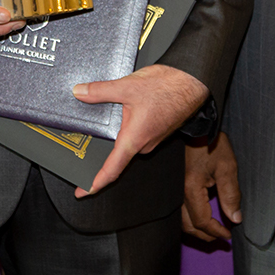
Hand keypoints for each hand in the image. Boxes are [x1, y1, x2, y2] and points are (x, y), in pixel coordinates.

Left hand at [71, 64, 208, 197]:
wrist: (194, 82)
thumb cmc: (169, 88)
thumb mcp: (127, 86)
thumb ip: (100, 91)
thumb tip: (80, 92)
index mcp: (134, 139)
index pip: (111, 170)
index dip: (94, 184)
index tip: (82, 192)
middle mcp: (144, 144)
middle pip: (116, 156)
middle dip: (100, 151)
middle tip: (83, 147)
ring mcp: (152, 139)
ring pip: (127, 143)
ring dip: (115, 135)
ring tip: (104, 122)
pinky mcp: (156, 131)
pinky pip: (136, 135)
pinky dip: (126, 128)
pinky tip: (122, 113)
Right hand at [182, 131, 241, 241]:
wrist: (194, 126)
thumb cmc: (210, 143)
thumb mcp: (227, 167)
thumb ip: (231, 195)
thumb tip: (235, 218)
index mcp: (190, 189)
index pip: (202, 222)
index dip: (216, 232)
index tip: (228, 236)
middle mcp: (178, 193)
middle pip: (188, 225)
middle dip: (205, 236)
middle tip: (220, 237)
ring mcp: (173, 189)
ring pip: (180, 220)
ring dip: (195, 229)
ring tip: (211, 229)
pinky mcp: (173, 185)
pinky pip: (178, 209)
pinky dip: (189, 218)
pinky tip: (199, 215)